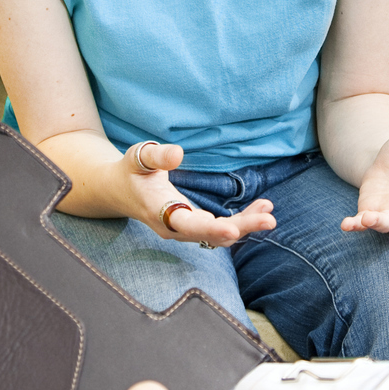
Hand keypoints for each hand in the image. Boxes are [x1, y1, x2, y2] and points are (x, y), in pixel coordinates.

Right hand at [124, 140, 274, 246]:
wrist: (119, 191)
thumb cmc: (130, 171)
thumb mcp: (138, 157)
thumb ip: (156, 155)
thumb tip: (178, 153)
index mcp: (158, 210)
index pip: (186, 224)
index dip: (210, 228)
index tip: (232, 229)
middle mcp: (172, 227)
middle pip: (209, 235)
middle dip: (241, 228)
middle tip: (269, 220)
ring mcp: (184, 230)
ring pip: (218, 236)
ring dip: (245, 225)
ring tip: (268, 211)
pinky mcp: (193, 227)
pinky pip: (219, 231)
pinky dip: (241, 222)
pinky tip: (261, 209)